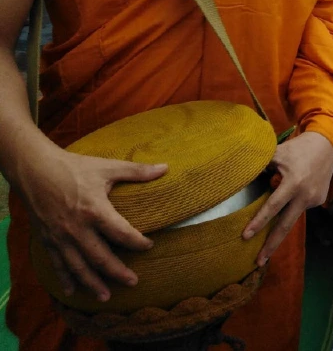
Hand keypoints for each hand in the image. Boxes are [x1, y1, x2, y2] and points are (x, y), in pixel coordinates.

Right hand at [21, 147, 165, 300]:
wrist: (35, 170)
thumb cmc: (74, 167)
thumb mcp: (107, 167)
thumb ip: (137, 171)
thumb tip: (165, 168)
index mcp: (95, 210)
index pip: (121, 233)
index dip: (137, 242)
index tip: (150, 246)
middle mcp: (77, 229)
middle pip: (100, 257)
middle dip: (117, 272)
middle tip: (133, 282)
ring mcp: (60, 237)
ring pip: (78, 266)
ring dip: (92, 283)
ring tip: (105, 296)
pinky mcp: (47, 240)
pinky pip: (57, 264)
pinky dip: (65, 279)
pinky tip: (72, 291)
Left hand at [243, 131, 332, 265]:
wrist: (326, 144)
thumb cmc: (297, 148)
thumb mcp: (276, 154)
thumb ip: (260, 167)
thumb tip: (239, 178)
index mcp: (293, 183)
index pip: (272, 207)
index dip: (258, 222)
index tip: (245, 237)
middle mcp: (305, 195)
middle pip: (285, 226)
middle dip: (271, 245)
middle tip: (258, 262)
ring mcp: (314, 200)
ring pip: (292, 217)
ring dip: (280, 229)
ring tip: (267, 245)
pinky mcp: (319, 200)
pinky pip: (300, 207)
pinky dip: (293, 205)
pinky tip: (296, 192)